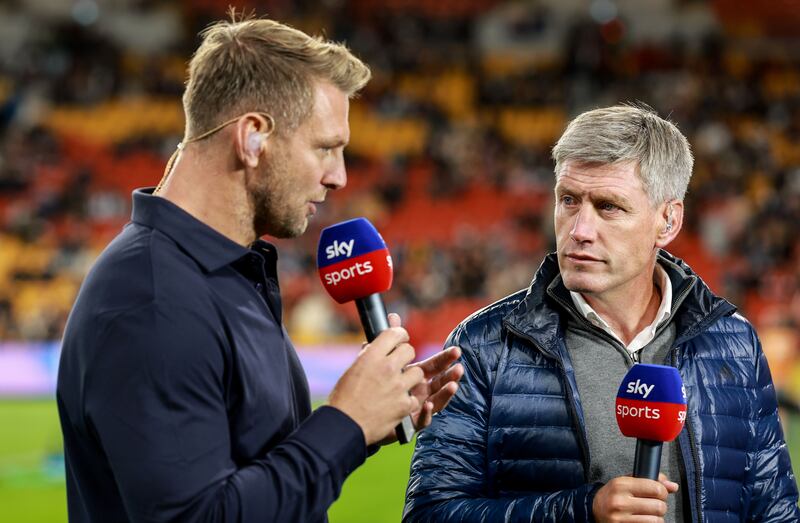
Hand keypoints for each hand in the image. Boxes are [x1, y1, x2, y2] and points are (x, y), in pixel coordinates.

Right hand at [328, 318, 424, 444]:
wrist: (344, 425)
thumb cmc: (344, 397)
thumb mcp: (353, 369)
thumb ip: (368, 354)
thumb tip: (374, 343)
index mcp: (372, 356)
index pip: (394, 333)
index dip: (399, 334)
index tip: (400, 339)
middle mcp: (387, 368)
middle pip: (409, 350)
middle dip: (405, 356)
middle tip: (399, 364)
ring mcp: (398, 387)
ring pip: (418, 373)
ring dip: (411, 378)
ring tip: (400, 385)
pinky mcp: (405, 405)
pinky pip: (415, 397)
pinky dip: (408, 401)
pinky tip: (397, 403)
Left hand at [375, 314, 463, 444]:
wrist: (355, 413)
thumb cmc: (370, 384)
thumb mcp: (380, 359)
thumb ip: (390, 338)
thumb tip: (392, 315)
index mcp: (414, 376)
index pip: (434, 365)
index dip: (445, 358)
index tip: (456, 350)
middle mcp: (419, 391)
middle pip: (439, 382)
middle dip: (450, 373)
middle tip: (459, 366)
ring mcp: (416, 408)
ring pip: (436, 400)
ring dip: (445, 392)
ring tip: (453, 384)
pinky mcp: (409, 423)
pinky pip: (422, 420)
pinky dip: (426, 413)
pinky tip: (427, 405)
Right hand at [592, 473, 678, 522]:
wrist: (594, 509)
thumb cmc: (614, 494)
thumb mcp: (627, 481)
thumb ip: (650, 480)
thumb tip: (673, 486)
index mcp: (621, 485)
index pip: (655, 488)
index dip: (663, 491)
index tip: (659, 493)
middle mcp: (620, 502)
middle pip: (659, 506)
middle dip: (660, 505)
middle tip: (653, 504)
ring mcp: (621, 519)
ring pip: (656, 520)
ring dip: (656, 517)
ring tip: (648, 513)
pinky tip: (643, 520)